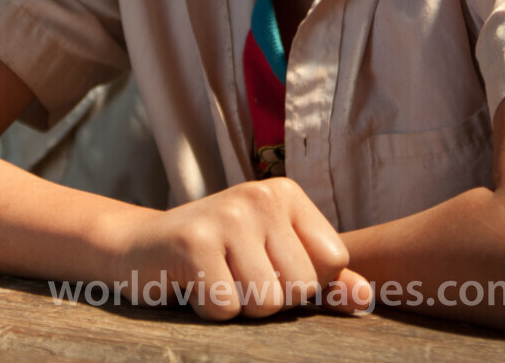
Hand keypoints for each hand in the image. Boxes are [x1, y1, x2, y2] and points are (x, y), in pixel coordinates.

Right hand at [116, 177, 371, 320]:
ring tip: (216, 278)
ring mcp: (227, 216)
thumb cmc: (217, 258)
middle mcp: (260, 195)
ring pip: (266, 300)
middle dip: (269, 298)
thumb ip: (324, 279)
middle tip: (235, 274)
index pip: (333, 262)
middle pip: (301, 286)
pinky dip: (209, 309)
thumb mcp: (274, 259)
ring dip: (239, 305)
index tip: (268, 267)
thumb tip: (366, 298)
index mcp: (286, 194)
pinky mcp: (194, 242)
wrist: (138, 248)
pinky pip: (227, 307)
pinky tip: (193, 284)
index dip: (304, 283)